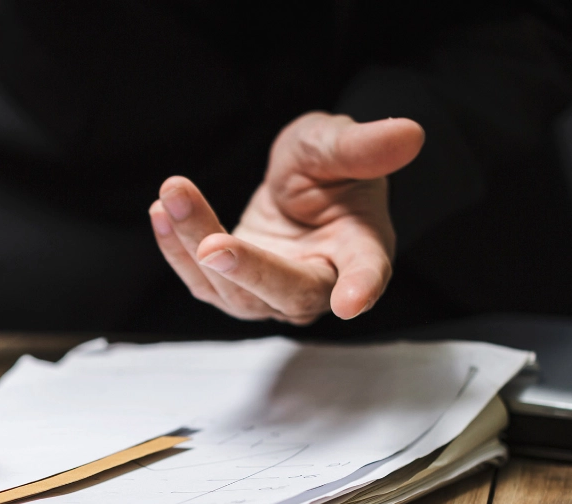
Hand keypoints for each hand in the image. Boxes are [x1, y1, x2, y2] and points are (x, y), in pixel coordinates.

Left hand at [150, 112, 424, 323]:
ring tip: (174, 195)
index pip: (366, 272)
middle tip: (213, 244)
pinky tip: (162, 211)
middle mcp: (319, 282)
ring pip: (233, 289)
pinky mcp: (233, 288)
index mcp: (361, 249)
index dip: (361, 287)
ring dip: (196, 242)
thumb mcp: (338, 143)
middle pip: (288, 292)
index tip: (351, 303)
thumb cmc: (328, 167)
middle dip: (248, 271)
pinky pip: (201, 281)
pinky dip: (176, 248)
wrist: (298, 184)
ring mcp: (272, 293)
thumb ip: (363, 146)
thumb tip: (408, 133)